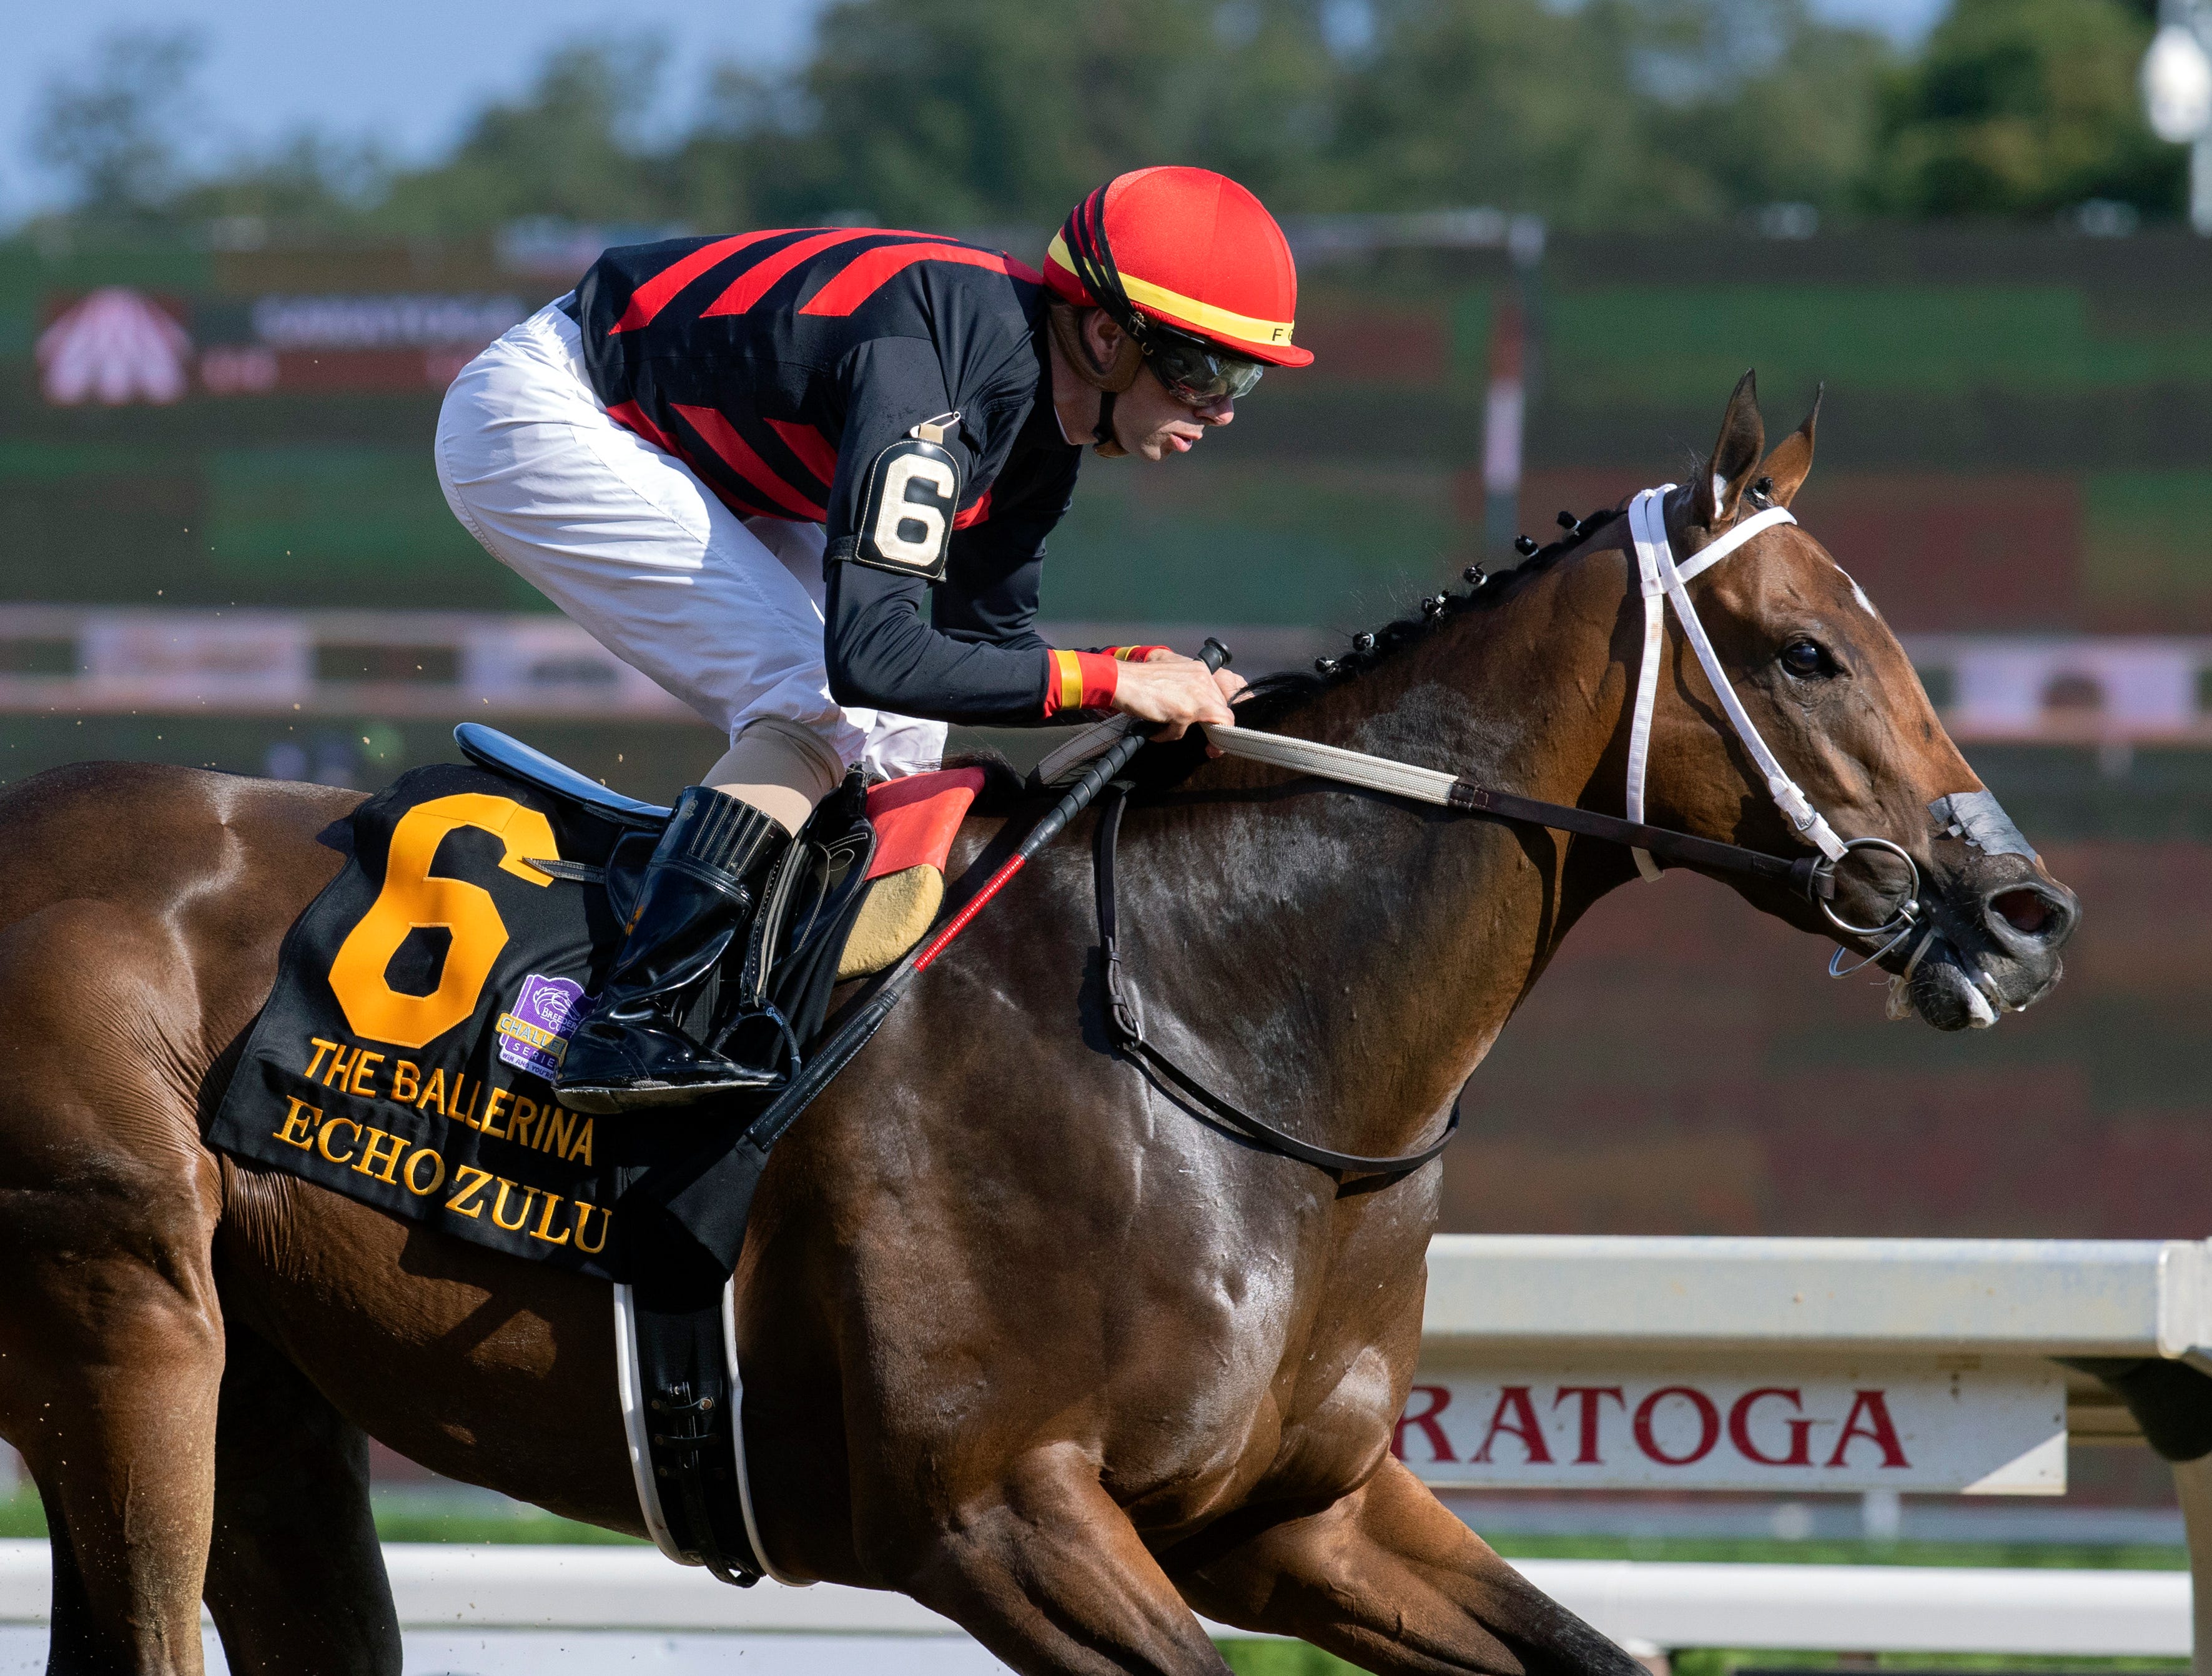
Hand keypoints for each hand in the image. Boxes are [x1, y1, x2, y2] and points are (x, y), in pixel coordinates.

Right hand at [1111, 650, 1246, 741]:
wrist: (1121, 680)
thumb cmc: (1139, 679)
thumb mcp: (1170, 674)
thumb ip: (1186, 686)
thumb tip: (1193, 709)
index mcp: (1200, 669)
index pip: (1221, 695)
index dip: (1219, 715)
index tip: (1214, 728)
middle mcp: (1202, 679)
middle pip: (1223, 710)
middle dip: (1214, 729)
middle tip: (1207, 745)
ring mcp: (1196, 694)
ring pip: (1218, 722)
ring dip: (1204, 736)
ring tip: (1185, 740)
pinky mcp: (1185, 711)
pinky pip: (1182, 732)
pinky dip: (1168, 735)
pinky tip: (1156, 732)